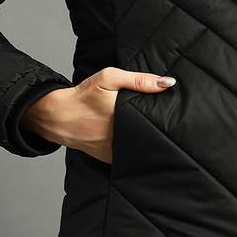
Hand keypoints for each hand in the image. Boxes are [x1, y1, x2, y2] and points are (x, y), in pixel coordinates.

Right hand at [20, 67, 176, 163]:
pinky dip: (136, 150)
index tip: (178, 114)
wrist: (58, 115)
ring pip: (141, 148)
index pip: (154, 120)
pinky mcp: (108, 158)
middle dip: (161, 130)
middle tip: (175, 124)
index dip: (167, 119)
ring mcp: (115, 150)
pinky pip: (128, 156)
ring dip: (150, 141)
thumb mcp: (109, 78)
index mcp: (124, 116)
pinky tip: (143, 143)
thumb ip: (139, 80)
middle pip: (150, 135)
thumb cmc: (84, 95)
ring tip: (164, 135)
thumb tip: (168, 83)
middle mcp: (121, 137)